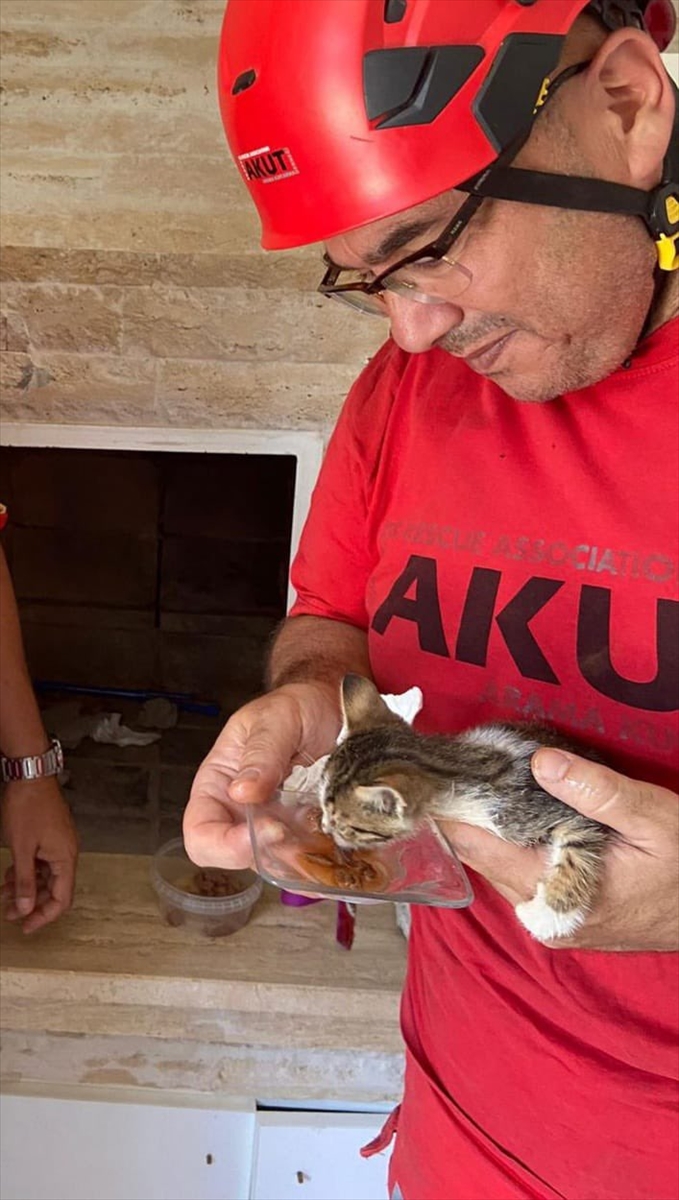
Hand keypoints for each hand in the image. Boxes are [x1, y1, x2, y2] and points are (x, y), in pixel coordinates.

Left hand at [1, 776, 78, 933]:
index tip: (26, 926)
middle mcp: (67, 852)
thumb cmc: (28, 805)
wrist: (30, 775)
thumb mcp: (21, 849)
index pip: (62, 899)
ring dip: (27, 887)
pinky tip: (11, 874)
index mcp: (65, 858)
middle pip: (54, 890)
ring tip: (5, 894)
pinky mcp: (51, 836)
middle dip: (31, 904)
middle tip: (9, 913)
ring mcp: (59, 843)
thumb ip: (26, 881)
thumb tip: (26, 907)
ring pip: (46, 876)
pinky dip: (28, 872)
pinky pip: (42, 862)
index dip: (44, 916)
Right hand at [183, 682, 339, 870]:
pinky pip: (303, 856)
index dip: (224, 843)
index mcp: (218, 782)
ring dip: (294, 858)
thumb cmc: (298, 706)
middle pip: (232, 857)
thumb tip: (241, 792)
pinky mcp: (302, 829)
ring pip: (271, 862)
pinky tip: (332, 837)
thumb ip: (261, 753)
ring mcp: (272, 822)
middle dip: (262, 854)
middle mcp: (239, 809)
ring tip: (318, 831)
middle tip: (294, 834)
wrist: (334, 706)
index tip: (265, 830)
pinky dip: (317, 856)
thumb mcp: (277, 719)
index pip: (200, 830)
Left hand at [441, 749, 678, 950]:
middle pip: (480, 856)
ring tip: (472, 780)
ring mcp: (549, 920)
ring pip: (496, 866)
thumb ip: (597, 791)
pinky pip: (516, 875)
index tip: (433, 771)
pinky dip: (507, 843)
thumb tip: (540, 762)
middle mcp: (542, 915)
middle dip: (464, 811)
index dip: (452, 807)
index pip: (479, 846)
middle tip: (452, 763)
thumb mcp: (653, 817)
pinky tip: (507, 812)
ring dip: (484, 827)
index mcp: (558, 892)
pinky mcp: (559, 918)